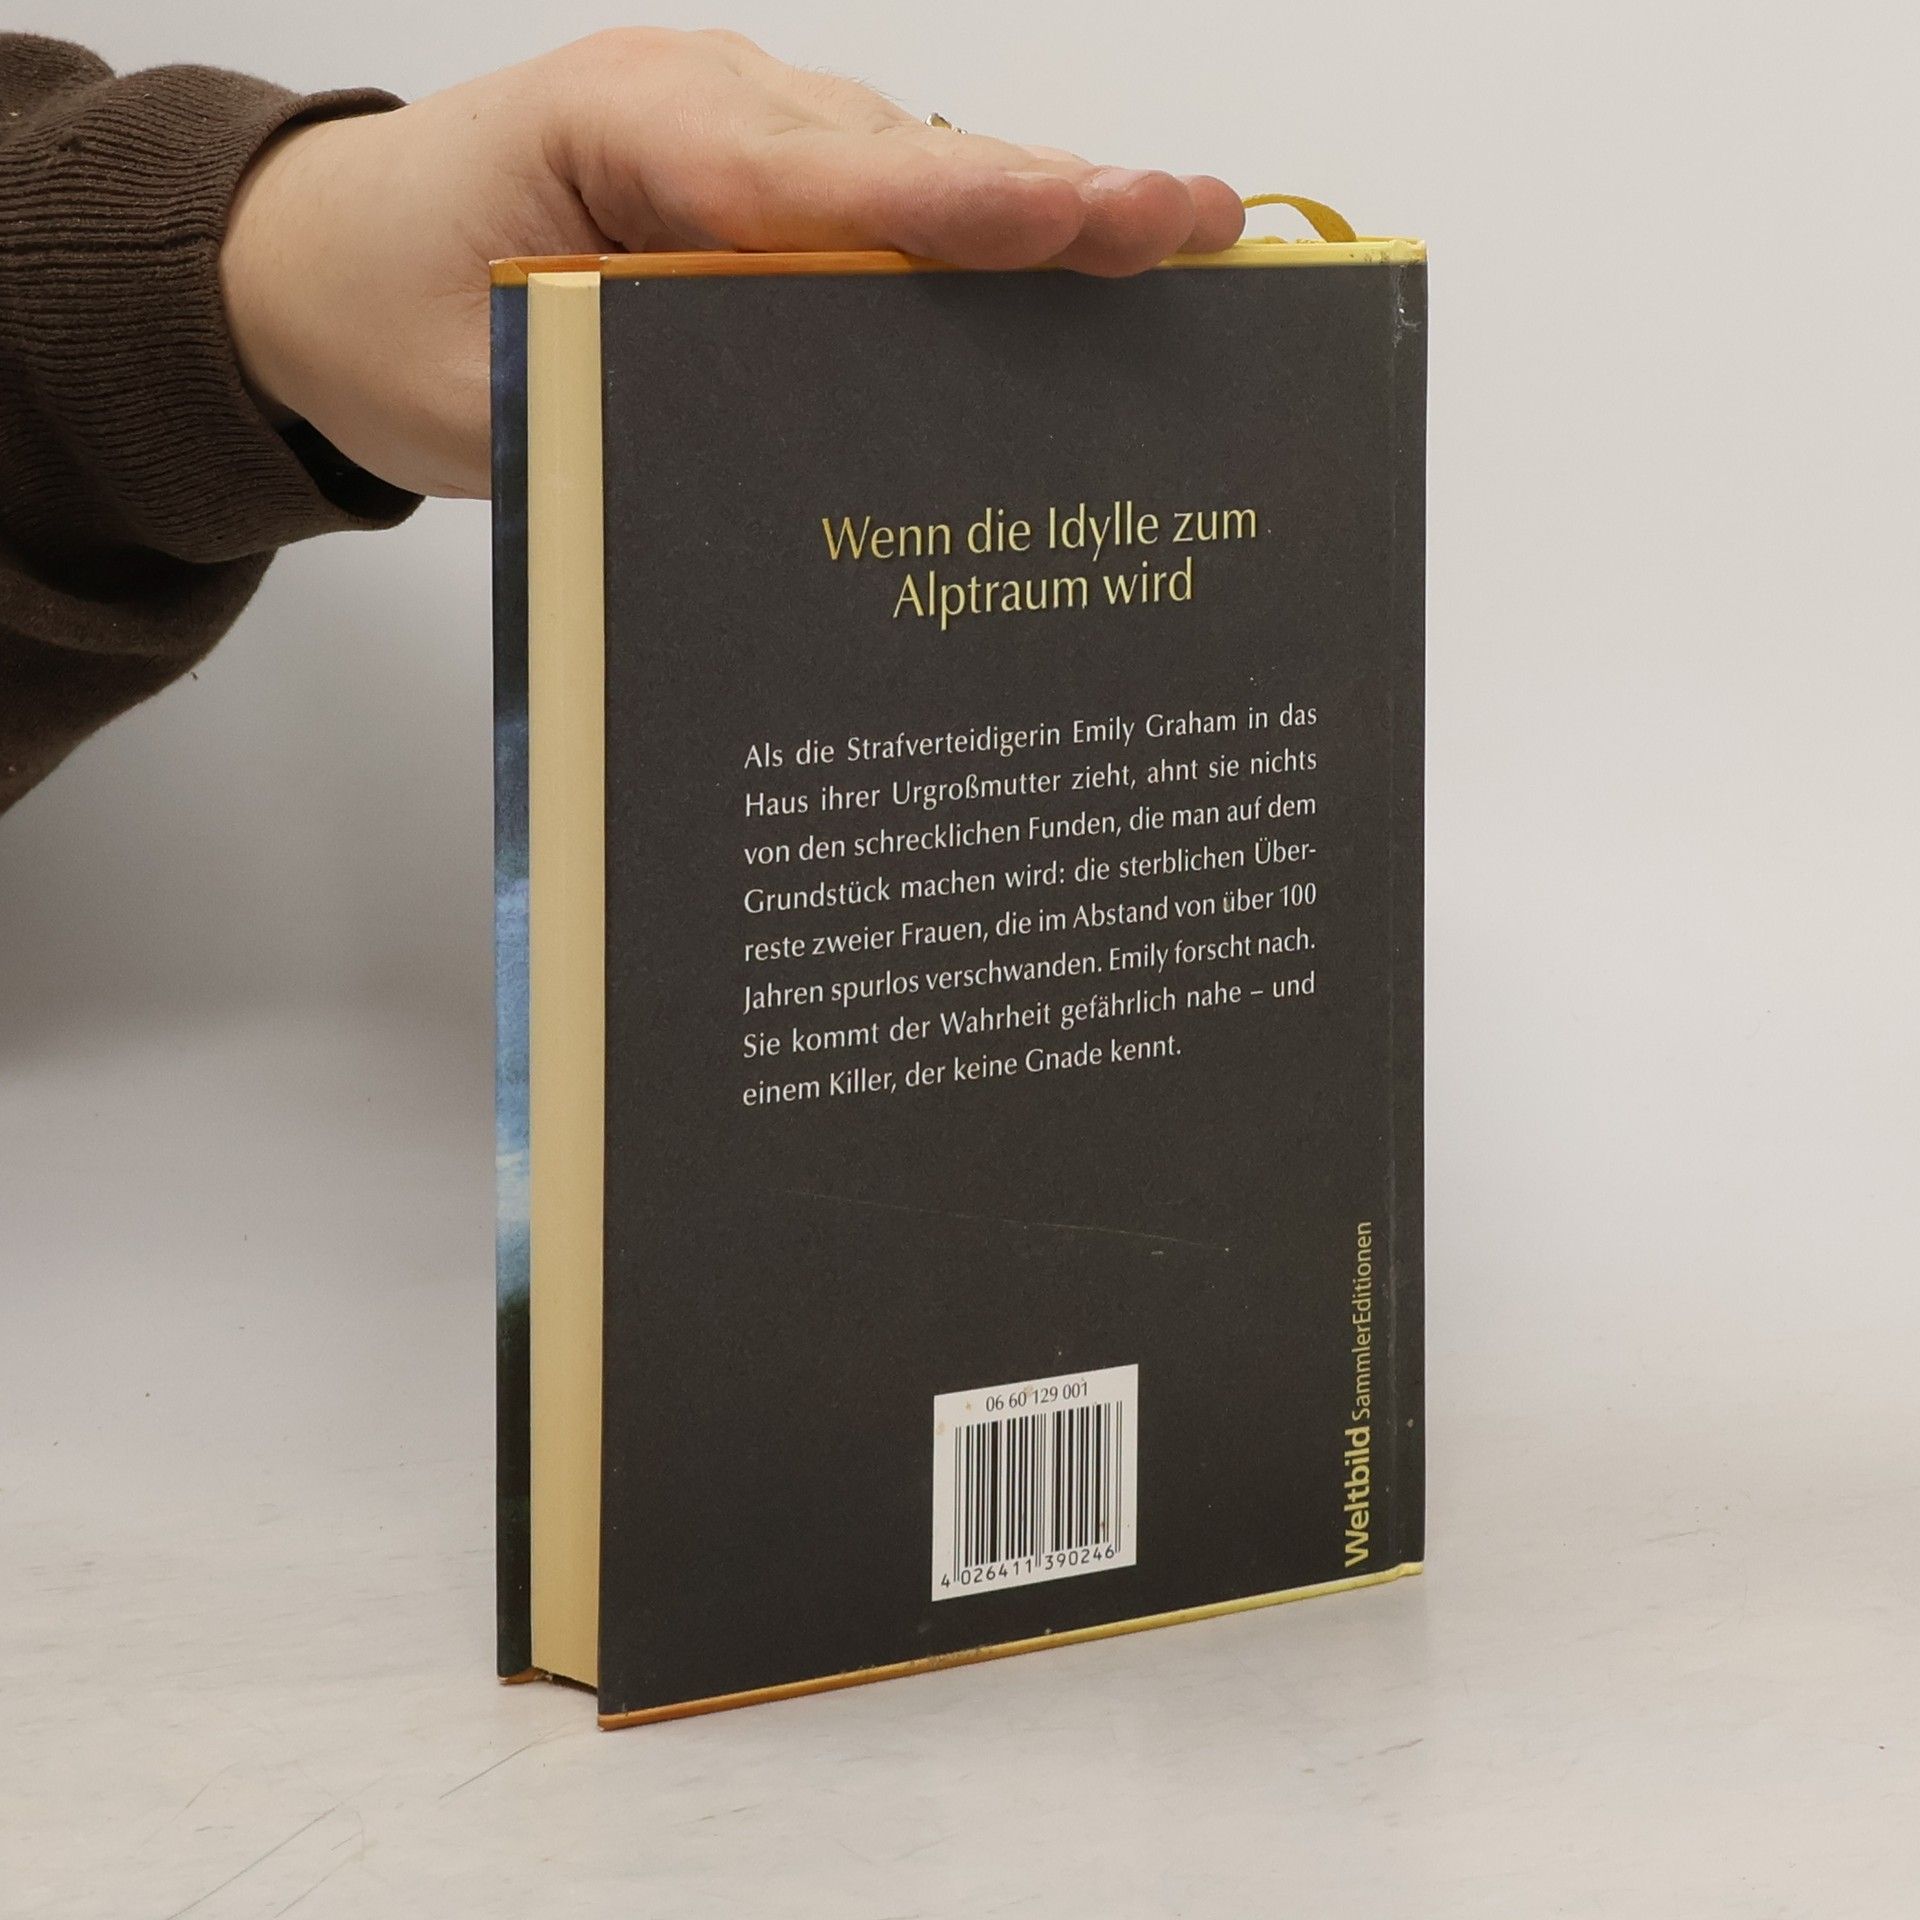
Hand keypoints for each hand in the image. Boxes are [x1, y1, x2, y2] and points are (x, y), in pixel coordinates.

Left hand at [218, 29, 1245, 499]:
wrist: (307, 267)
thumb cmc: (386, 317)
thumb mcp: (500, 385)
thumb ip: (648, 393)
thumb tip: (818, 449)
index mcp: (628, 131)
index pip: (824, 178)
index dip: (970, 209)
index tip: (1099, 222)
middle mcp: (708, 106)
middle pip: (906, 158)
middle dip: (1057, 197)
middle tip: (1202, 224)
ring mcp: (738, 136)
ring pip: (911, 173)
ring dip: (1036, 219)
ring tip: (1178, 249)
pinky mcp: (752, 184)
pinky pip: (879, 205)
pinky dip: (972, 244)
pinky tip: (1069, 275)